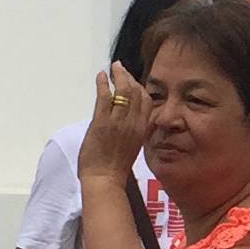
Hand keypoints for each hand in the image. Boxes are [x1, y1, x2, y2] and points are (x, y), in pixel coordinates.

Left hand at [80, 64, 149, 182]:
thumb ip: (133, 132)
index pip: (147, 102)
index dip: (141, 88)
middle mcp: (134, 123)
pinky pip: (105, 97)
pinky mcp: (102, 122)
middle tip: (121, 70)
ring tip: (114, 68)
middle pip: (137, 93)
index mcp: (142, 130)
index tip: (133, 81)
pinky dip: (103, 84)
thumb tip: (130, 121)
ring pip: (124, 91)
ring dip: (118, 76)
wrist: (105, 180)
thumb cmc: (116, 168)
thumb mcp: (132, 147)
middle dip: (129, 78)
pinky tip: (102, 76)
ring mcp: (118, 121)